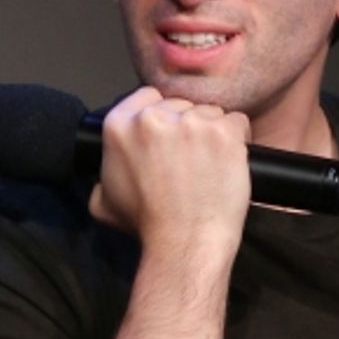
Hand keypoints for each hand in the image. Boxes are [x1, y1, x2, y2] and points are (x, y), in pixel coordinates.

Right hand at [89, 86, 250, 254]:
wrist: (184, 242)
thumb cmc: (148, 224)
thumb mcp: (104, 201)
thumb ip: (101, 178)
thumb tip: (102, 176)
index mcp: (119, 125)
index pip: (148, 96)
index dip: (162, 115)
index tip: (168, 136)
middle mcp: (152, 118)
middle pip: (181, 105)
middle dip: (187, 127)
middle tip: (188, 160)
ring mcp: (191, 123)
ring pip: (209, 112)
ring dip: (211, 134)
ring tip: (207, 166)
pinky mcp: (224, 133)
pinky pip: (237, 122)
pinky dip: (237, 141)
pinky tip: (226, 164)